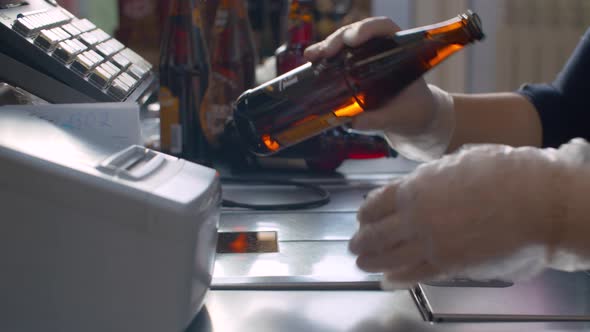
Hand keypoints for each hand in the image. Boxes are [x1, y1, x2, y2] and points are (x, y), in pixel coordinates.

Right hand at [304, 17, 453, 160]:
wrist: (412, 118)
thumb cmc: (413, 111)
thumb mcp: (399, 116)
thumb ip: (378, 119)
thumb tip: (353, 121)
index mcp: (400, 50)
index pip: (383, 28)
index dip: (367, 28)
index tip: (353, 39)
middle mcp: (381, 49)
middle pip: (358, 33)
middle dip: (340, 39)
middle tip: (328, 52)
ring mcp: (365, 58)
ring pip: (344, 42)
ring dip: (327, 46)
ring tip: (313, 56)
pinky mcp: (353, 69)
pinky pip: (336, 58)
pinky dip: (323, 58)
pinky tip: (311, 61)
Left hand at [349, 143, 584, 287]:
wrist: (531, 199)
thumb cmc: (497, 172)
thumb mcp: (452, 164)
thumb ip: (427, 179)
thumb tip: (413, 187)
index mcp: (413, 188)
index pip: (376, 204)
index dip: (364, 213)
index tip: (361, 217)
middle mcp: (414, 217)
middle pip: (375, 234)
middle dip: (361, 241)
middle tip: (354, 245)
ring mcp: (430, 243)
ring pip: (389, 257)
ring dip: (372, 261)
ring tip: (363, 264)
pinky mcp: (448, 264)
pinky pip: (414, 274)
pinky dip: (397, 279)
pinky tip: (388, 280)